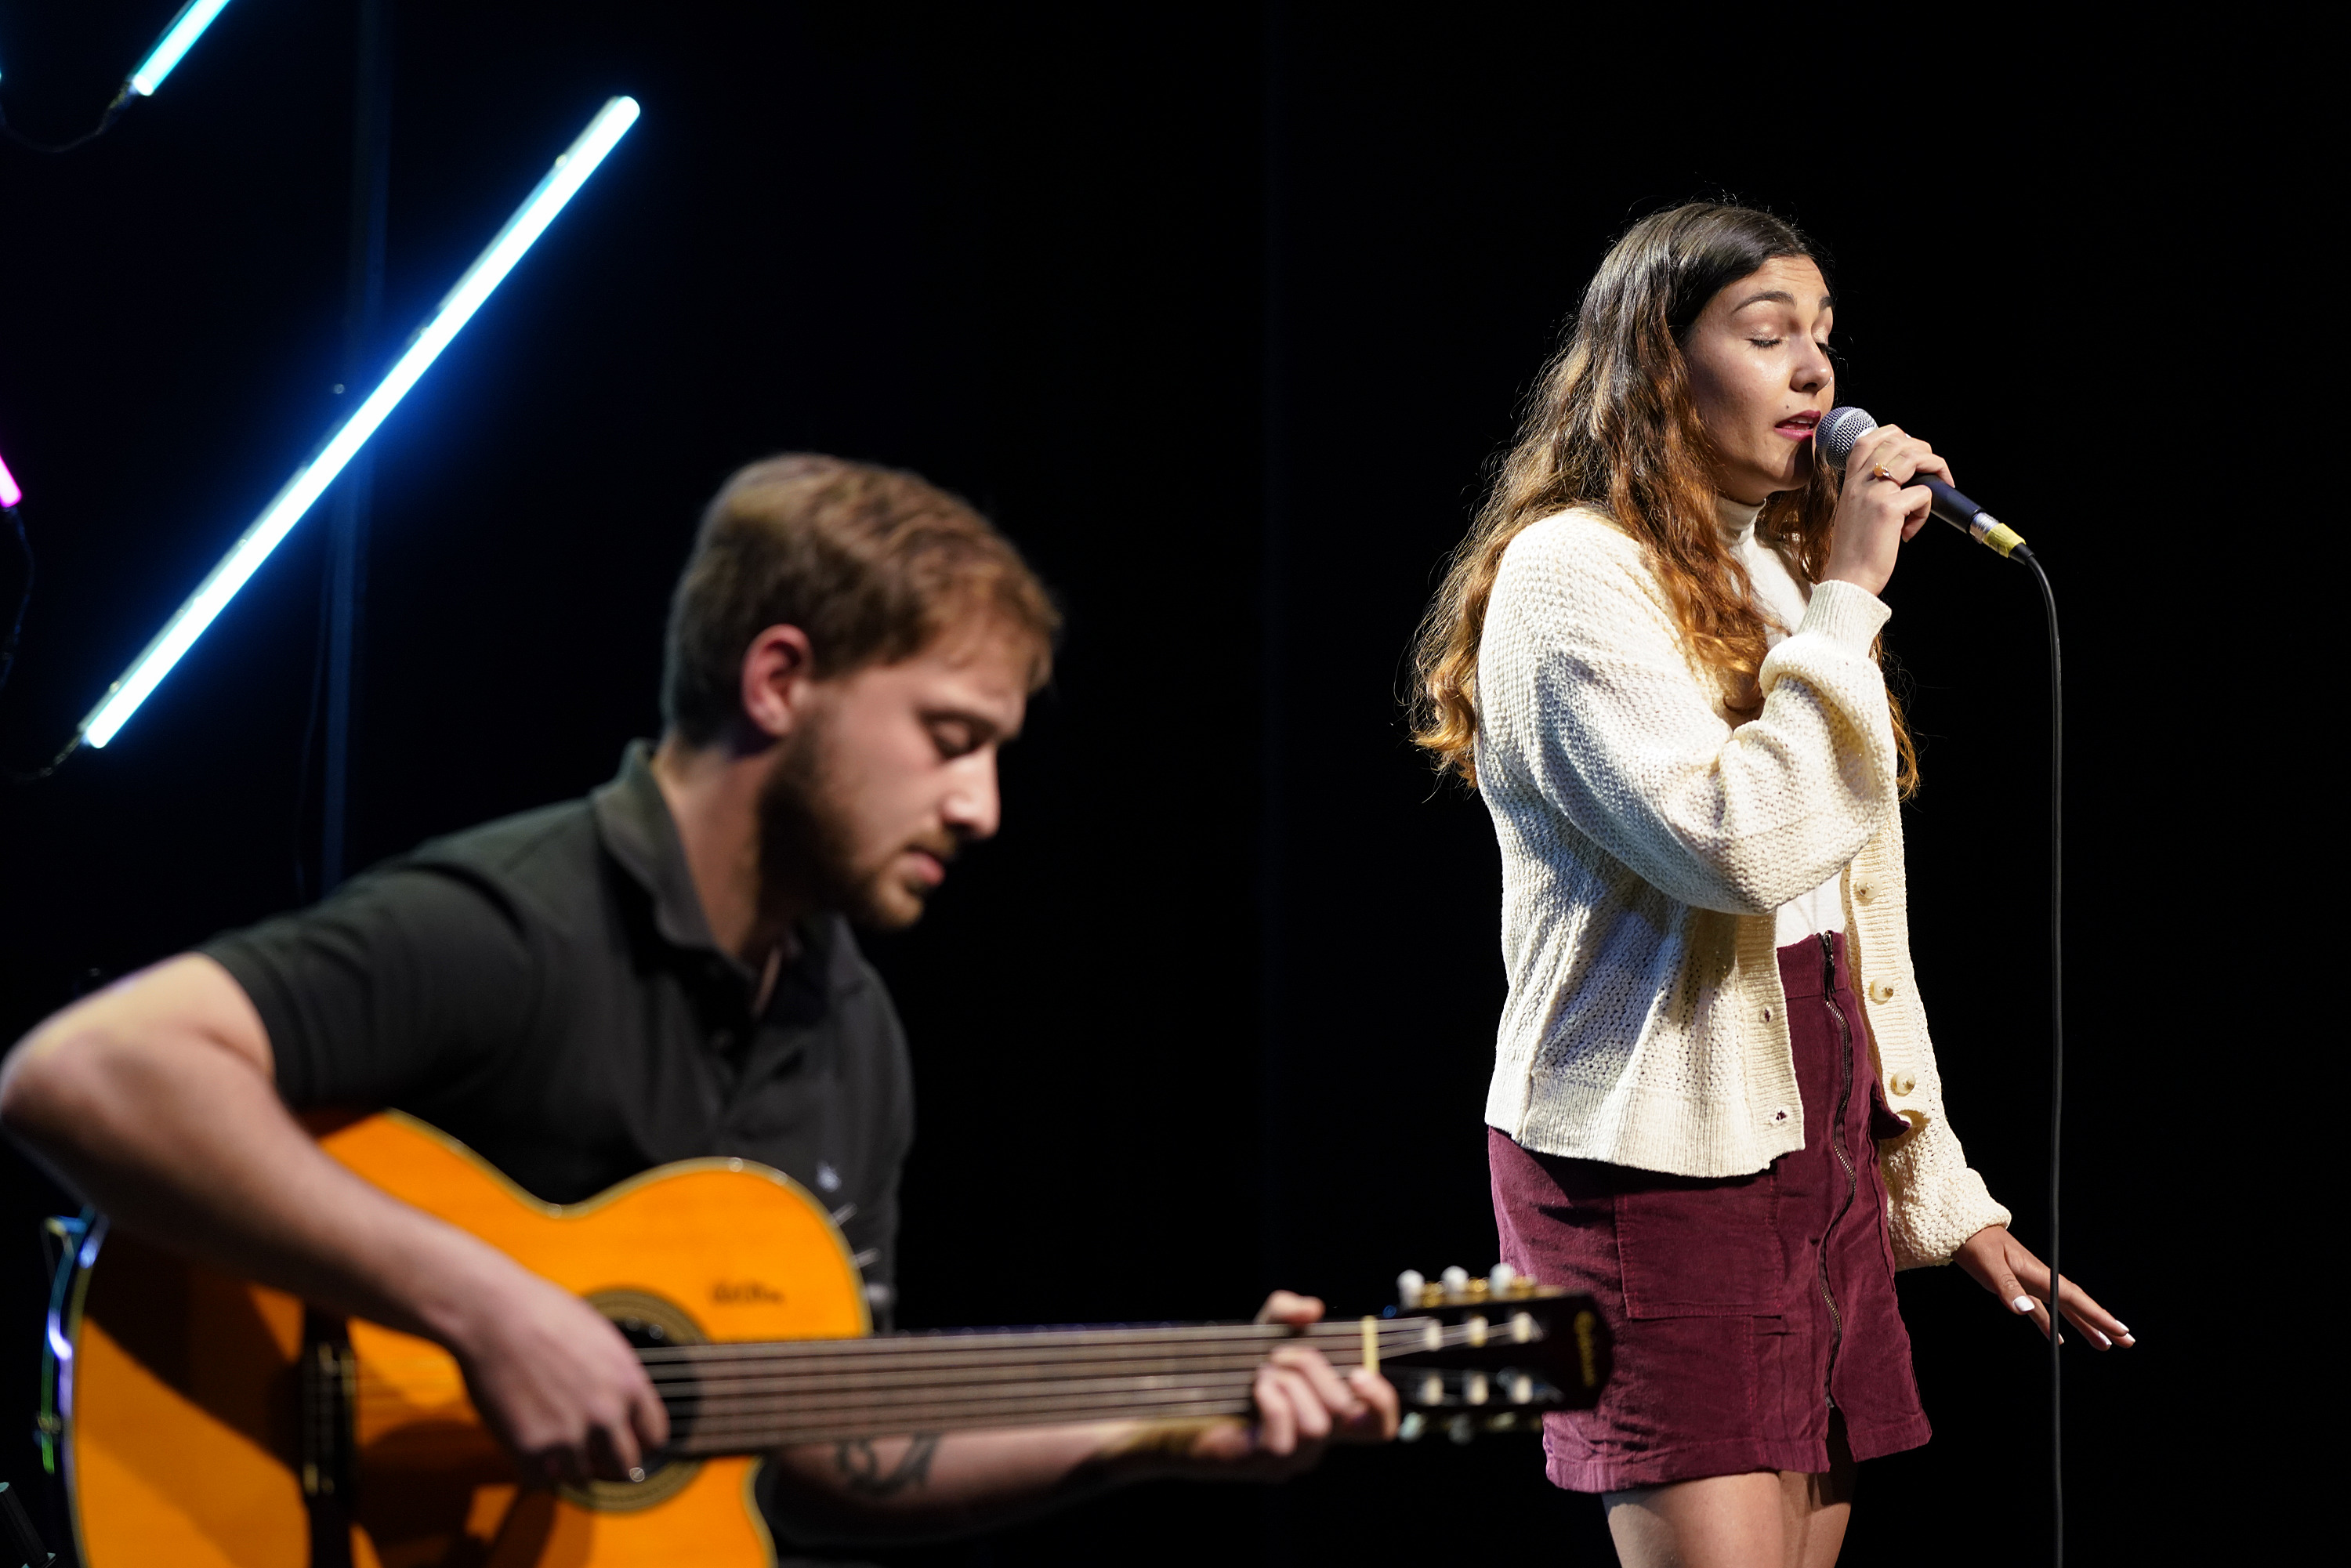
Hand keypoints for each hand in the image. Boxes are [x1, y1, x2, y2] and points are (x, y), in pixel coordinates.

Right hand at [442, 1261, 670, 1484]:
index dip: (637, 1441)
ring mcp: (569, 1435)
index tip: (623, 1441)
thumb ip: (617, 1379)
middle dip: (608, 1462)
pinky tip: (527, 1447)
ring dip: (568, 1466)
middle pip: (625, 1467)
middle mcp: (606, 1414)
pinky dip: (535, 1471)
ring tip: (550, 1440)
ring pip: (581, 1478)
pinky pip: (541, 1482)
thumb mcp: (602, 1340)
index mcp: (630, 1383)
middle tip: (590, 1454)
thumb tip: (624, 1410)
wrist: (494, 1313)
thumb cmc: (543, 1315)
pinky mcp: (529, 1450)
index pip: (654, 1437)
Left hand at [1168, 1290, 1398, 1478]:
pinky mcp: (1263, 1462)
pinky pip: (1284, 1435)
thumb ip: (1286, 1313)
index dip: (1383, 1402)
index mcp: (1326, 1413)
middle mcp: (1315, 1441)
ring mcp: (1291, 1456)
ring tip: (1264, 1371)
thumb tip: (1312, 1309)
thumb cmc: (1228, 1375)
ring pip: (1318, 1425)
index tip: (1360, 1372)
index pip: (1379, 1427)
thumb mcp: (1260, 1334)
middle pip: (1345, 1412)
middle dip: (1315, 1368)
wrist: (1178, 1407)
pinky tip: (1256, 1387)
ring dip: (1290, 1383)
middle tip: (1282, 1354)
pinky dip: (1273, 1399)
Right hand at [1821, 423, 1950, 597]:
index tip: (1911, 453)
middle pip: (1898, 442)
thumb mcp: (1854, 511)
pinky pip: (1923, 494)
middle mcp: (1859, 482)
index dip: (1896, 435)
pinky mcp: (1888, 509)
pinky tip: (1910, 529)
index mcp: (1850, 481)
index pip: (1869, 438)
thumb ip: (1870, 491)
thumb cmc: (1855, 550)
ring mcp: (1873, 493)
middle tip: (1934, 472)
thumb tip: (1904, 479)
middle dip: (1925, 452)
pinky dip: (1926, 511)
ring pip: (1914, 459)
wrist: (1848, 577)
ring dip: (1935, 470)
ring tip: (1935, 490)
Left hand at [1954, 1225, 2133, 1351]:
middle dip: (2102, 1323)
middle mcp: (2040, 1278)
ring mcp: (2030, 1283)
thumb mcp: (1989, 1265)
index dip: (2098, 1315)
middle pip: (2077, 1305)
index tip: (2120, 1330)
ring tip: (2103, 1345)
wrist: (1960, 1228)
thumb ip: (2007, 1288)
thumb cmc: (1975, 1243)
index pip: (2074, 1298)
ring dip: (2084, 1326)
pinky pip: (2042, 1310)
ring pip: (2063, 1309)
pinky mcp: (2016, 1287)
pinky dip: (2051, 1325)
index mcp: (2038, 1273)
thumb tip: (2025, 1311)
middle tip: (2126, 1342)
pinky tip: (2059, 1340)